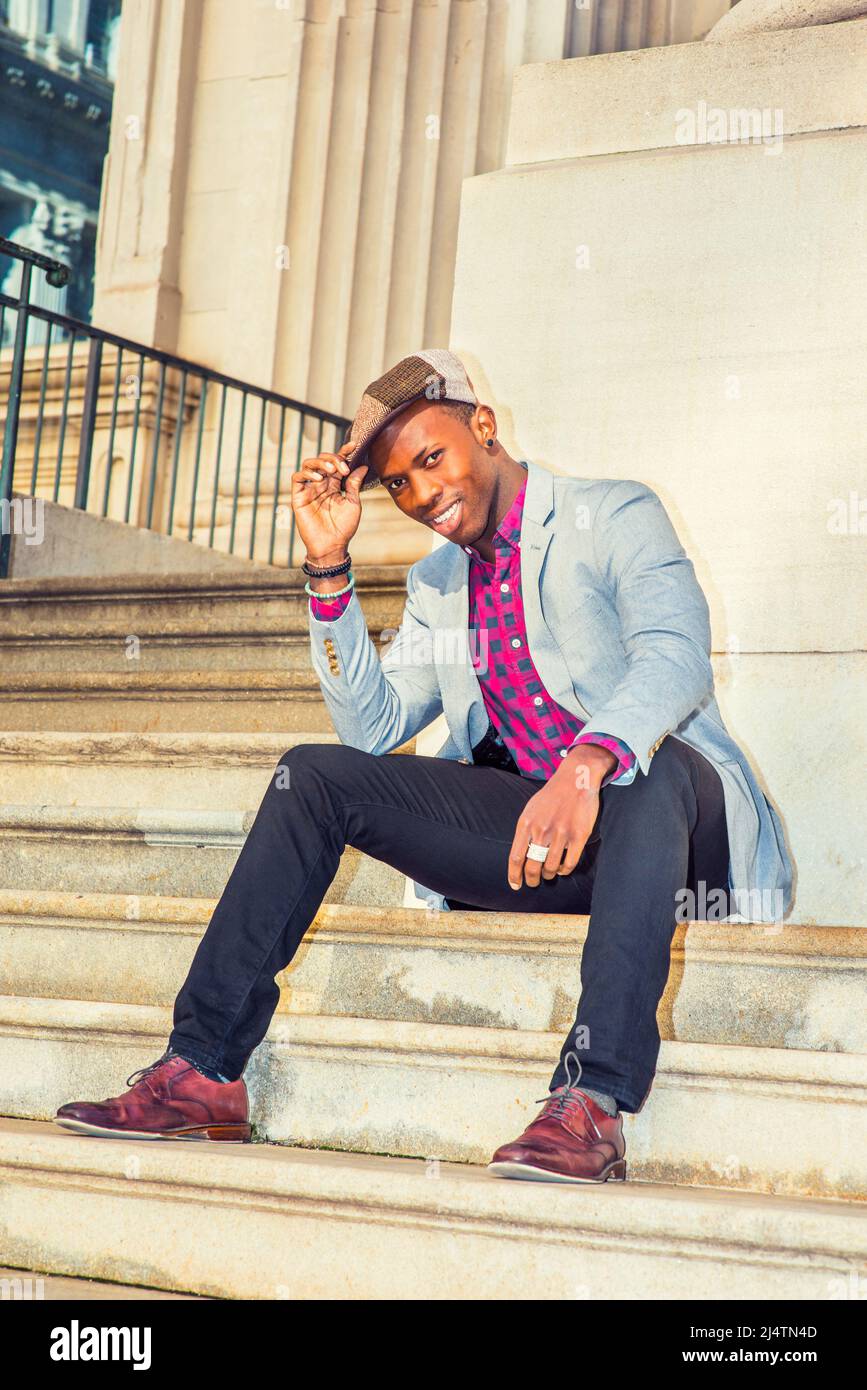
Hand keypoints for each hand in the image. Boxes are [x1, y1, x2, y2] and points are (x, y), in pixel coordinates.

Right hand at [290, 444, 367, 563]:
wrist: (331, 546)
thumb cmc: (344, 528)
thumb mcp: (353, 503)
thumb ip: (354, 484)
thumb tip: (362, 466)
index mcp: (335, 485)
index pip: (337, 463)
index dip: (344, 452)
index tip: (354, 445)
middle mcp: (321, 484)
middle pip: (323, 460)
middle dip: (334, 458)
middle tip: (343, 467)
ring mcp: (309, 489)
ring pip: (309, 464)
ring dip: (320, 462)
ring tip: (330, 469)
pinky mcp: (299, 496)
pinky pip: (297, 477)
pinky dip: (307, 472)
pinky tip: (318, 478)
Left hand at [506, 746, 614, 888]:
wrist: (575, 779)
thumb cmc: (552, 795)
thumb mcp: (530, 809)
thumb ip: (525, 830)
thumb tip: (520, 854)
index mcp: (526, 824)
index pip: (516, 857)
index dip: (514, 875)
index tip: (515, 885)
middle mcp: (542, 830)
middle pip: (532, 867)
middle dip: (531, 879)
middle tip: (533, 882)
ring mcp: (561, 834)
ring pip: (551, 868)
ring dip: (548, 875)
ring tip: (548, 875)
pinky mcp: (579, 836)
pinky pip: (569, 863)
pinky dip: (564, 870)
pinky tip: (562, 868)